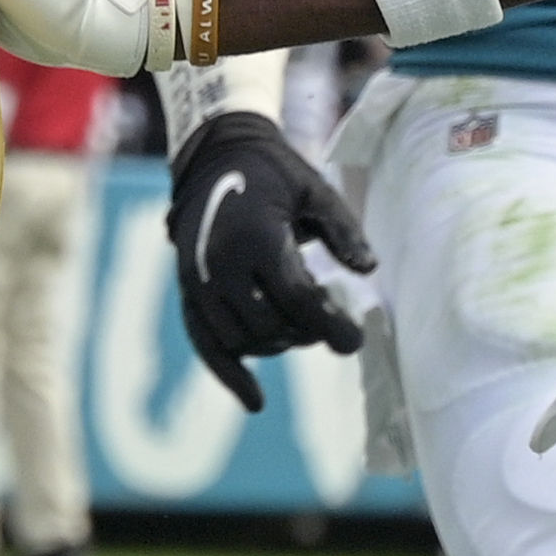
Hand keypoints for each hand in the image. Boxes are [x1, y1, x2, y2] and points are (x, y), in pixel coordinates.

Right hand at [168, 112, 374, 409]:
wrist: (214, 153)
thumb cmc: (274, 172)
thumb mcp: (315, 190)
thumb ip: (343, 230)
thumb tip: (367, 270)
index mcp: (256, 237)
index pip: (296, 299)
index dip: (330, 326)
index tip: (355, 340)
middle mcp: (221, 264)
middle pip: (270, 324)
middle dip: (307, 331)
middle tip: (330, 321)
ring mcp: (199, 281)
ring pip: (242, 338)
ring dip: (277, 344)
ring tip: (301, 328)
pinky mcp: (188, 290)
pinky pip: (205, 343)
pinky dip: (229, 374)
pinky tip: (256, 401)